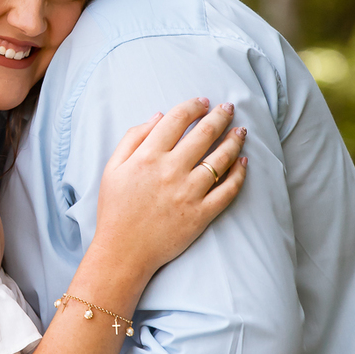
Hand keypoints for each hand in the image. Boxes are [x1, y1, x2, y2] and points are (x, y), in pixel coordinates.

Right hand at [94, 99, 246, 288]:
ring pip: (220, 158)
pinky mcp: (201, 214)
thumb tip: (158, 116)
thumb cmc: (115, 209)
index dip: (193, 106)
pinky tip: (243, 162)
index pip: (177, 120)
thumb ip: (133, 138)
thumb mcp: (112, 168)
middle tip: (229, 108)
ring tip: (240, 130)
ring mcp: (189, 193)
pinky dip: (238, 174)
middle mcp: (171, 171)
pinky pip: (227, 190)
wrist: (123, 252)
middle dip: (220, 116)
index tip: (203, 101)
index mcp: (148, 156)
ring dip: (234, 140)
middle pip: (204, 134)